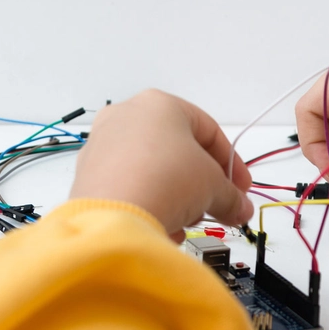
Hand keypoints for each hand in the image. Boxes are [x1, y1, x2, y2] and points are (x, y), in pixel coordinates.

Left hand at [70, 89, 253, 242]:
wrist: (115, 216)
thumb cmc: (169, 181)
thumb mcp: (214, 186)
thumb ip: (231, 196)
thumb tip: (239, 209)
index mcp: (160, 104)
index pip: (209, 131)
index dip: (232, 163)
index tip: (241, 189)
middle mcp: (126, 116)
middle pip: (178, 150)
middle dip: (202, 181)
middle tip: (217, 205)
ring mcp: (102, 144)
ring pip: (152, 169)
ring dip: (176, 195)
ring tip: (186, 219)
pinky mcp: (87, 175)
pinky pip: (129, 186)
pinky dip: (148, 203)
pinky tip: (161, 225)